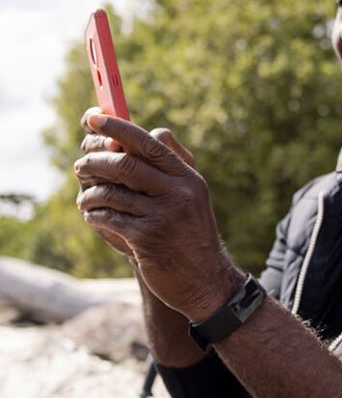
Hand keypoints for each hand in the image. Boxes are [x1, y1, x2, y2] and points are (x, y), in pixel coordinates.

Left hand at [78, 113, 197, 259]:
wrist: (205, 280)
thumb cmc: (189, 235)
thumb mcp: (189, 198)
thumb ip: (164, 170)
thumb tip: (124, 140)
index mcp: (187, 178)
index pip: (149, 142)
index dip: (117, 127)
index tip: (92, 117)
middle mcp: (178, 193)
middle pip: (124, 163)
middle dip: (94, 161)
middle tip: (80, 166)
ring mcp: (163, 216)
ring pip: (111, 192)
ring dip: (89, 194)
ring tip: (84, 200)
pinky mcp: (147, 239)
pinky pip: (109, 217)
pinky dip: (95, 215)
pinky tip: (94, 217)